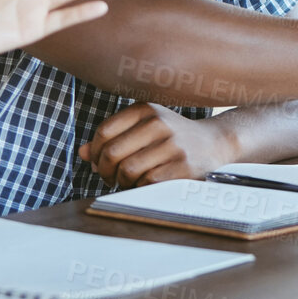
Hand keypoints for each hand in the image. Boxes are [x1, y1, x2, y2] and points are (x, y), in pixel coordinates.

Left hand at [79, 102, 235, 188]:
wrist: (215, 144)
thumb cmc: (172, 138)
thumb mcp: (144, 129)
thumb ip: (112, 139)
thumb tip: (82, 153)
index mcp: (146, 110)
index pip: (104, 132)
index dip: (94, 153)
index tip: (98, 163)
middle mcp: (159, 123)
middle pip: (112, 153)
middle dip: (105, 171)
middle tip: (110, 178)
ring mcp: (173, 145)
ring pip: (128, 171)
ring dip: (122, 182)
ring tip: (128, 182)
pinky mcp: (183, 167)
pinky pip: (147, 183)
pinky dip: (141, 188)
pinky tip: (145, 184)